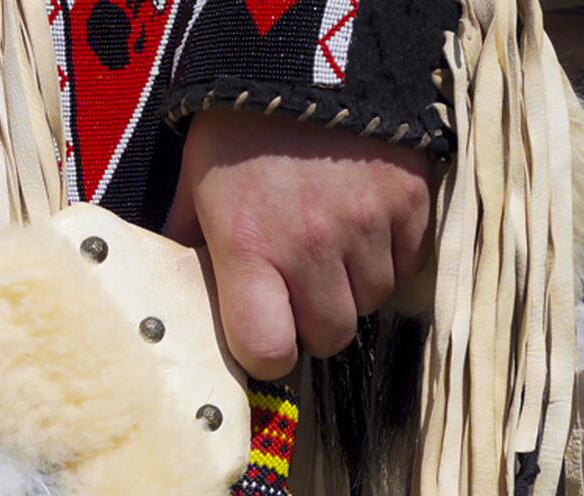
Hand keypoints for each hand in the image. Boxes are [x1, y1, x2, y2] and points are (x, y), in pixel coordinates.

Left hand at [167, 110, 435, 377]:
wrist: (311, 55)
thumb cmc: (240, 128)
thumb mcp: (195, 186)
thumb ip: (188, 248)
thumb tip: (170, 301)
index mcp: (249, 247)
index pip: (268, 351)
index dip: (267, 353)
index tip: (266, 334)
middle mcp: (311, 245)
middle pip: (329, 336)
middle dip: (314, 320)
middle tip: (299, 283)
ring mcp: (368, 225)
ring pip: (372, 302)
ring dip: (353, 285)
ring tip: (331, 242)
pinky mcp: (413, 204)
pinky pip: (408, 264)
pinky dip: (389, 254)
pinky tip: (364, 221)